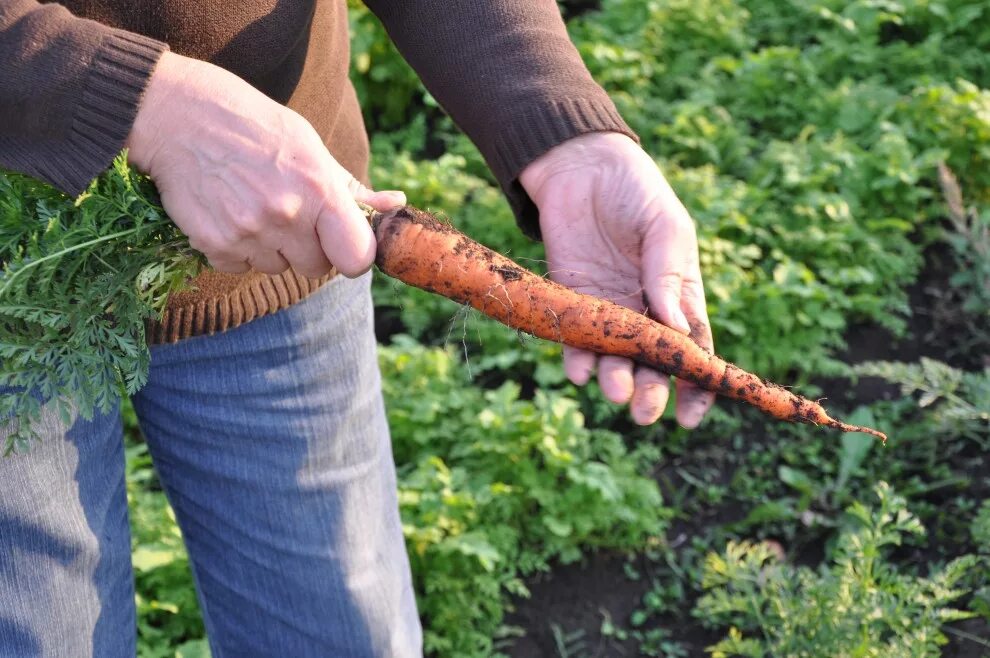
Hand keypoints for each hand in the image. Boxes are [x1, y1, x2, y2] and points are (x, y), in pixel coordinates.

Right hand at [126, 52, 403, 277]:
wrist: (177, 115)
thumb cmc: (253, 126)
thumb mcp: (309, 146)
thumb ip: (351, 188)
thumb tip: (395, 205)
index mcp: (319, 189)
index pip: (357, 258)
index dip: (353, 254)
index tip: (343, 242)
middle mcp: (286, 215)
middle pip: (317, 269)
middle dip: (310, 249)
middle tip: (290, 215)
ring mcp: (248, 233)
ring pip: (277, 268)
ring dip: (271, 249)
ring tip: (254, 205)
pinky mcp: (214, 244)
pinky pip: (240, 267)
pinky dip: (237, 249)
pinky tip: (229, 213)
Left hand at [519, 132, 714, 427]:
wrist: (580, 166)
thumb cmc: (636, 192)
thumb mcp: (666, 228)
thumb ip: (668, 275)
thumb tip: (677, 330)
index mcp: (679, 295)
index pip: (695, 349)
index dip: (697, 385)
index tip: (692, 416)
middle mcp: (644, 311)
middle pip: (652, 364)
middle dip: (652, 392)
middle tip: (646, 413)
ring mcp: (607, 309)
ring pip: (613, 358)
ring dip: (614, 379)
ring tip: (615, 392)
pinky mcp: (571, 301)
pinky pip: (574, 338)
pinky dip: (576, 357)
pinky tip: (578, 370)